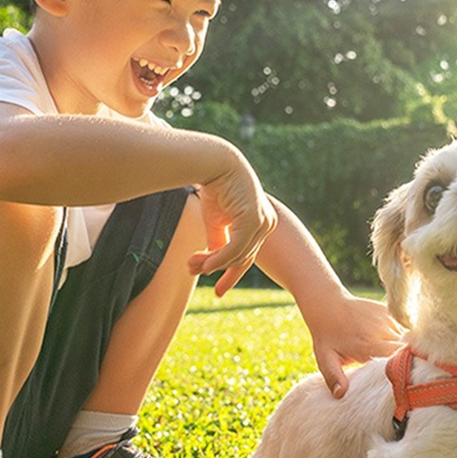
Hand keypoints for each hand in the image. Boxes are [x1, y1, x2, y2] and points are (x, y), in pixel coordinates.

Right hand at [187, 147, 276, 296]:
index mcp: (261, 225)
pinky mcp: (255, 219)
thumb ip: (218, 243)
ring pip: (238, 256)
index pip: (248, 257)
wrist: (214, 163)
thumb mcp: (216, 222)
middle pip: (241, 259)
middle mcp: (267, 225)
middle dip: (214, 268)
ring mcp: (264, 222)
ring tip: (190, 264)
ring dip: (212, 264)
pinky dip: (220, 258)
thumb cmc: (215, 189)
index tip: (217, 294)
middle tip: (189, 269)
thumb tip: (211, 265)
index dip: (231, 276)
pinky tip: (205, 264)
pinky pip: (237, 248)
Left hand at [301, 295, 405, 398]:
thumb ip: (334, 377)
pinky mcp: (387, 311)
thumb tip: (340, 395)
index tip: (403, 377)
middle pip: (406, 348)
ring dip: (402, 346)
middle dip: (406, 359)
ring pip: (406, 337)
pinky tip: (387, 341)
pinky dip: (399, 335)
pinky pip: (401, 326)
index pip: (399, 357)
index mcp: (369, 345)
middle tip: (400, 370)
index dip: (403, 367)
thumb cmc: (326, 336)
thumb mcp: (326, 359)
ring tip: (391, 355)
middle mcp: (381, 330)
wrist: (327, 305)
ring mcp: (386, 318)